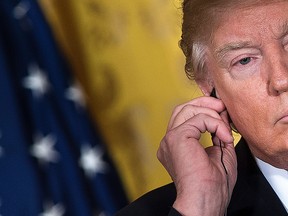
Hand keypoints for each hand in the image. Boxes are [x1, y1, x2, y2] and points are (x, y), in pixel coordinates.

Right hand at [157, 96, 236, 215]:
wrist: (205, 200)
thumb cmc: (211, 185)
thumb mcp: (219, 152)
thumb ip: (217, 133)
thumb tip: (222, 115)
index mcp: (176, 145)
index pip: (184, 117)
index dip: (203, 110)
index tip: (222, 113)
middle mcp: (169, 140)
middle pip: (182, 108)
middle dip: (204, 103)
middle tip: (222, 107)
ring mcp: (170, 138)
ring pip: (187, 109)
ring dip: (211, 113)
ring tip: (225, 126)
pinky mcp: (176, 138)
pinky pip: (198, 118)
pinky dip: (215, 123)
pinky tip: (223, 136)